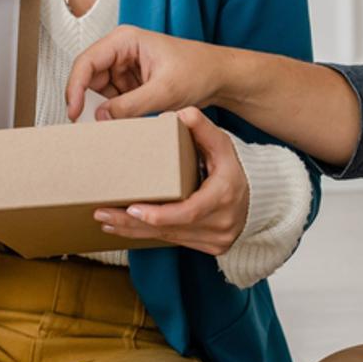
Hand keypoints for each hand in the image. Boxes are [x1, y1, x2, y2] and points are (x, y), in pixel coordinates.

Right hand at [65, 26, 229, 121]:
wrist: (220, 77)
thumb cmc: (199, 70)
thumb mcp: (164, 91)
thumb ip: (130, 106)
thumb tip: (101, 118)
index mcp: (125, 41)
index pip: (86, 62)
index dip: (75, 88)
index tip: (75, 112)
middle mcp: (121, 52)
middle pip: (88, 78)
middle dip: (87, 102)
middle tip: (86, 126)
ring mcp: (125, 68)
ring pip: (99, 93)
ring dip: (102, 110)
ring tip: (110, 126)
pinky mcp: (131, 84)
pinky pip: (113, 101)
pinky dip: (114, 114)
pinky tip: (121, 124)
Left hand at [92, 108, 247, 256]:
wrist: (260, 199)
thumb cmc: (234, 169)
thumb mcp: (223, 145)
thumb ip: (203, 129)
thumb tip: (183, 113)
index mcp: (223, 197)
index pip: (188, 212)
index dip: (159, 215)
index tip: (133, 209)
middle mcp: (220, 223)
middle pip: (170, 228)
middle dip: (133, 223)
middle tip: (102, 212)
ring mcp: (215, 239)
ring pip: (168, 239)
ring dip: (133, 231)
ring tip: (104, 219)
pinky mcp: (209, 248)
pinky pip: (173, 242)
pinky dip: (148, 236)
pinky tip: (123, 228)